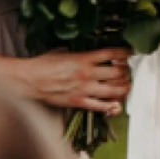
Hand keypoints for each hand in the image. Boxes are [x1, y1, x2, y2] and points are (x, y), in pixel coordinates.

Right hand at [16, 47, 132, 113]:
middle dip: (126, 72)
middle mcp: (88, 73)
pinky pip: (100, 106)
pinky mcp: (79, 102)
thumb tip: (88, 53)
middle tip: (128, 72)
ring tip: (127, 86)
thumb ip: (79, 53)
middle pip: (118, 72)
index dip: (125, 53)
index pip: (113, 54)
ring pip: (114, 90)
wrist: (29, 80)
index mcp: (84, 58)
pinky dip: (111, 106)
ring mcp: (84, 89)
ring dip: (124, 88)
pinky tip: (116, 103)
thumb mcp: (64, 52)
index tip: (131, 53)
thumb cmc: (43, 65)